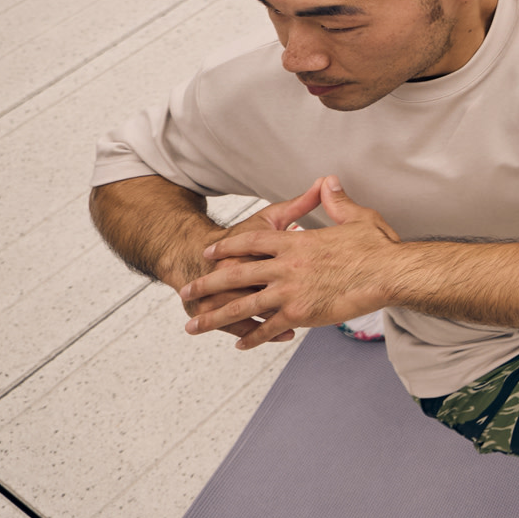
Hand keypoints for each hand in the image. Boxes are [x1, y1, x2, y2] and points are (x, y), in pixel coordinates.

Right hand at [161, 179, 325, 341]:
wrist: (191, 252)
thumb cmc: (240, 235)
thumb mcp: (269, 218)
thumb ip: (299, 204)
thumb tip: (327, 181)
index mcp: (248, 245)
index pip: (271, 254)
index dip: (296, 265)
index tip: (321, 270)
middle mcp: (232, 269)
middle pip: (256, 286)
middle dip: (278, 298)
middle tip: (308, 307)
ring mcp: (220, 292)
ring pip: (245, 309)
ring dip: (269, 320)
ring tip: (290, 331)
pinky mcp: (212, 308)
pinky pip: (237, 324)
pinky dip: (258, 332)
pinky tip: (283, 336)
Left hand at [180, 176, 400, 349]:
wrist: (390, 274)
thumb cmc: (377, 247)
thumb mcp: (357, 217)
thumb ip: (336, 201)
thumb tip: (327, 181)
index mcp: (296, 243)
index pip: (252, 241)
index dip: (228, 246)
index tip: (210, 252)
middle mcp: (286, 267)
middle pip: (236, 275)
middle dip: (207, 284)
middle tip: (187, 291)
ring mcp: (290, 293)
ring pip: (243, 307)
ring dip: (215, 317)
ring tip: (194, 326)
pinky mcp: (301, 315)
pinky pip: (269, 328)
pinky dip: (252, 337)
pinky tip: (240, 345)